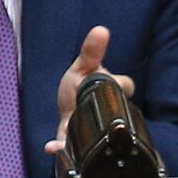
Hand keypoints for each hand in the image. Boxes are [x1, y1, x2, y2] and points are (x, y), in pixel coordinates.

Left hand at [47, 28, 132, 155]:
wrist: (68, 107)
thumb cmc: (79, 84)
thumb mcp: (83, 65)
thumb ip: (91, 51)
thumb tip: (101, 30)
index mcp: (113, 92)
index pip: (125, 85)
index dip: (118, 83)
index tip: (108, 80)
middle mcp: (107, 113)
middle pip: (113, 114)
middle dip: (100, 111)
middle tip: (85, 105)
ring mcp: (91, 128)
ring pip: (93, 135)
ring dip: (78, 136)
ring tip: (66, 136)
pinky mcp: (74, 140)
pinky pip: (70, 146)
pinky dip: (60, 147)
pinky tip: (51, 147)